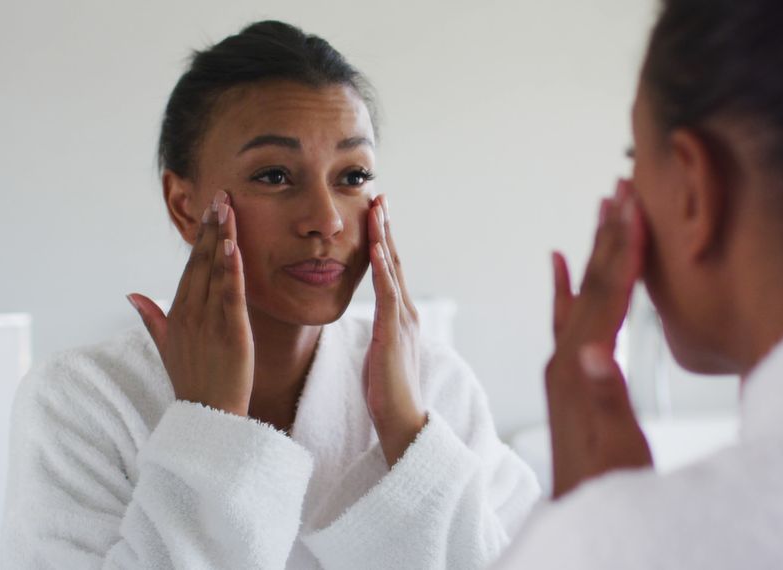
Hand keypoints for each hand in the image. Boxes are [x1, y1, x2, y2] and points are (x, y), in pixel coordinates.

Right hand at [127, 190, 254, 415]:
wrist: (207, 418)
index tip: (209, 211)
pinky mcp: (230, 333)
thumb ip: (152, 318)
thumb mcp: (167, 347)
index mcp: (177, 314)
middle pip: (200, 262)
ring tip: (227, 208)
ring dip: (222, 237)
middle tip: (220, 195)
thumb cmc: (193, 382)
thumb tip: (132, 295)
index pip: (190, 268)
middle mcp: (189, 314)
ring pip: (215, 272)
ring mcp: (209, 322)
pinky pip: (230, 295)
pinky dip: (231, 269)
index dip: (200, 238)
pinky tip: (233, 245)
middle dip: (210, 227)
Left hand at [363, 194, 427, 466]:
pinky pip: (388, 295)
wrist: (403, 421)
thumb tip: (375, 321)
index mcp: (402, 317)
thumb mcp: (381, 353)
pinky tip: (377, 248)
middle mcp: (406, 313)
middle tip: (378, 196)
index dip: (384, 240)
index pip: (391, 270)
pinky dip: (383, 269)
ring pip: (393, 270)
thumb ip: (380, 332)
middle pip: (395, 261)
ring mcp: (402, 322)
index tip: (376, 213)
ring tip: (378, 209)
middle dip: (386, 228)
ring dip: (385, 237)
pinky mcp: (393, 334)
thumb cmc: (388, 393)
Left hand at [546, 179, 652, 498]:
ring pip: (580, 294)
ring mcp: (565, 366)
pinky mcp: (570, 375)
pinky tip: (559, 266)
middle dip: (608, 234)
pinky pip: (565, 319)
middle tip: (620, 184)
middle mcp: (567, 359)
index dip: (623, 248)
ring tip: (604, 208)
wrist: (580, 516)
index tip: (633, 201)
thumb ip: (607, 397)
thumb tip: (598, 352)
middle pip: (591, 283)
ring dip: (595, 251)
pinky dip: (565, 289)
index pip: (605, 295)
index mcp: (581, 368)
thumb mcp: (616, 447)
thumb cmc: (607, 487)